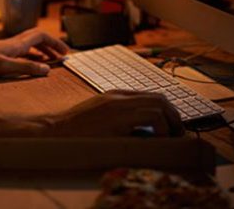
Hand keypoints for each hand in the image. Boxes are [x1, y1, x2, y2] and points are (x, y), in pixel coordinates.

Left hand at [0, 28, 68, 77]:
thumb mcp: (4, 67)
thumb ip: (26, 68)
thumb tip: (47, 70)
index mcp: (16, 44)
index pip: (41, 36)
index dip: (55, 42)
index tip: (66, 52)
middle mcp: (12, 43)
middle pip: (36, 38)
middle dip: (51, 45)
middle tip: (62, 56)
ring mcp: (4, 48)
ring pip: (28, 44)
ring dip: (41, 50)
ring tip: (49, 61)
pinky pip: (20, 51)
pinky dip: (29, 56)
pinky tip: (27, 65)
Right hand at [48, 90, 183, 136]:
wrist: (56, 130)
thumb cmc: (74, 129)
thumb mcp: (98, 116)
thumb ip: (117, 117)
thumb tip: (139, 130)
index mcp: (114, 95)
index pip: (149, 95)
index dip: (165, 109)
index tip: (170, 124)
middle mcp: (119, 96)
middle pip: (159, 97)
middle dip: (173, 115)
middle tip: (177, 132)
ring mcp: (119, 105)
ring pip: (159, 104)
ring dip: (171, 122)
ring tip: (171, 137)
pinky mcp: (119, 118)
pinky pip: (152, 117)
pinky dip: (161, 128)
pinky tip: (156, 139)